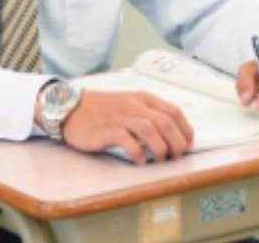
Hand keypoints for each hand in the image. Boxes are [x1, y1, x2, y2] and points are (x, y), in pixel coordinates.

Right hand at [61, 90, 193, 164]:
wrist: (71, 108)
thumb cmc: (104, 109)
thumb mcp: (130, 104)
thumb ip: (150, 113)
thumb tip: (175, 134)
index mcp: (142, 97)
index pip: (173, 111)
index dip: (186, 130)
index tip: (187, 145)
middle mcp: (133, 104)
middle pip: (165, 122)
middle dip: (176, 143)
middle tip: (175, 157)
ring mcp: (119, 116)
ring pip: (149, 129)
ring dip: (159, 148)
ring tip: (158, 160)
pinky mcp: (105, 129)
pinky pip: (126, 139)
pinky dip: (137, 152)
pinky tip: (139, 161)